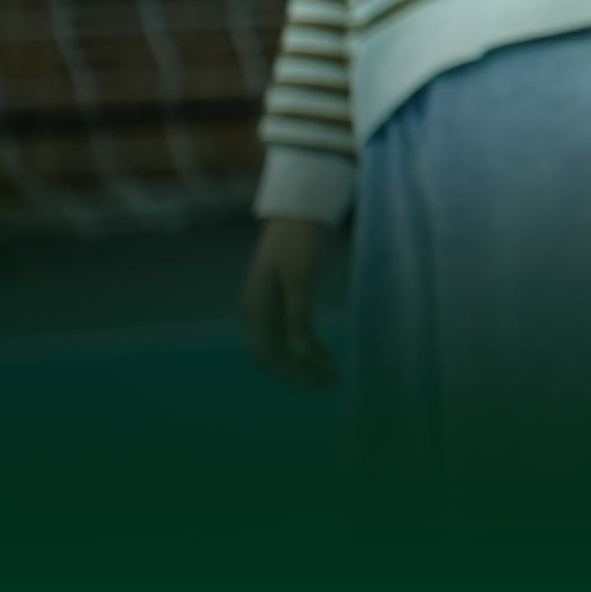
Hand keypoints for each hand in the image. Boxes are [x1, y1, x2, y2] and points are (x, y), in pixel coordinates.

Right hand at [241, 216, 338, 387]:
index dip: (292, 373)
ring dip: (306, 361)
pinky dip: (309, 345)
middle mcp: (258, 312)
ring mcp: (269, 306)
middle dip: (301, 372)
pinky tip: (327, 353)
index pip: (268, 356)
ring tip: (334, 371)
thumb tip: (300, 356)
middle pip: (275, 355)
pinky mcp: (284, 299)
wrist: (300, 209)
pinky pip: (292, 332)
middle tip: (332, 381)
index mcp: (256, 309)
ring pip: (284, 346)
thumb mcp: (301, 279)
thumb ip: (298, 318)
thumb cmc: (300, 241)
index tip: (320, 382)